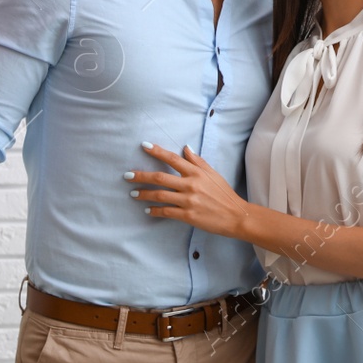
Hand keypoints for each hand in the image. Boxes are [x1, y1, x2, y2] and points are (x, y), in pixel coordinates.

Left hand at [128, 142, 248, 238]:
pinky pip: (166, 212)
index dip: (157, 151)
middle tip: (127, 175)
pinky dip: (155, 211)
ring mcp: (188, 200)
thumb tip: (185, 148)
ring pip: (160, 195)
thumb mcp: (213, 173)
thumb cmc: (224, 193)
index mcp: (196, 172)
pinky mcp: (188, 215)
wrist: (235, 215)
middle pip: (160, 177)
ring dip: (144, 194)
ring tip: (133, 193)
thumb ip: (197, 161)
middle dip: (141, 176)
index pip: (173, 158)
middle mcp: (191, 184)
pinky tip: (147, 210)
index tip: (144, 146)